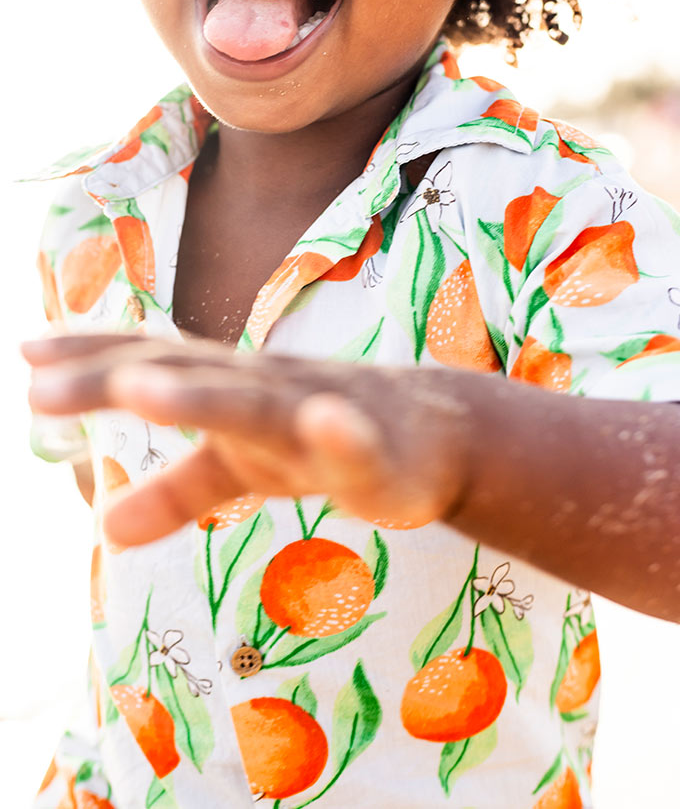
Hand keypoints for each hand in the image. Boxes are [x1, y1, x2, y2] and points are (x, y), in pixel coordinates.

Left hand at [23, 334, 470, 544]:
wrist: (436, 432)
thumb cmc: (327, 437)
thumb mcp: (245, 468)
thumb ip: (178, 491)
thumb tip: (105, 530)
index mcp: (234, 386)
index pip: (156, 361)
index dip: (93, 356)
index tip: (25, 351)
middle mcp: (267, 386)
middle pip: (186, 376)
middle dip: (115, 377)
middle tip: (38, 387)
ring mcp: (321, 411)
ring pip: (256, 401)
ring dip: (201, 393)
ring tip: (140, 389)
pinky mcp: (374, 449)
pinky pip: (356, 442)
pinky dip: (341, 432)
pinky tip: (327, 424)